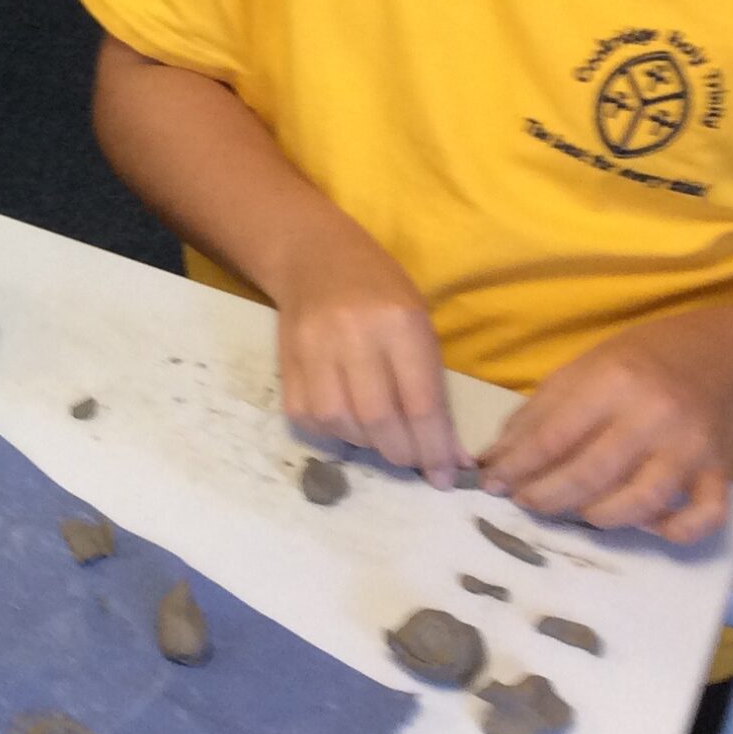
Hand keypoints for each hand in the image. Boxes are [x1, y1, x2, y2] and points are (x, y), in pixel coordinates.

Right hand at [275, 231, 466, 481]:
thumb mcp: (418, 322)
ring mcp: (312, 349)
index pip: (419, 402)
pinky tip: (350, 427)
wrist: (313, 257)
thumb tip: (447, 450)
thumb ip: (428, 382)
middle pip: (377, 418)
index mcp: (398, 323)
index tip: (447, 475)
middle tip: (418, 464)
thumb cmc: (379, 289)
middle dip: (404, 453)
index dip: (435, 447)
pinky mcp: (285, 361)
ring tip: (385, 442)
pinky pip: (306, 416)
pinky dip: (332, 434)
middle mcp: (352, 336)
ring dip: (368, 446)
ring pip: (339, 423)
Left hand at [480, 312, 732, 544]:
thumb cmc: (636, 366)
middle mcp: (654, 417)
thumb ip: (535, 415)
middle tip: (525, 501)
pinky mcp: (722, 474)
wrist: (719, 359)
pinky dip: (670, 530)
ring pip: (639, 503)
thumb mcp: (579, 372)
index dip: (516, 467)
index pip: (552, 437)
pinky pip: (702, 519)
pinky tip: (643, 522)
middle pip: (590, 475)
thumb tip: (493, 459)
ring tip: (574, 508)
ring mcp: (692, 449)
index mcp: (612, 384)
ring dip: (596, 516)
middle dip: (546, 497)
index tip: (491, 484)